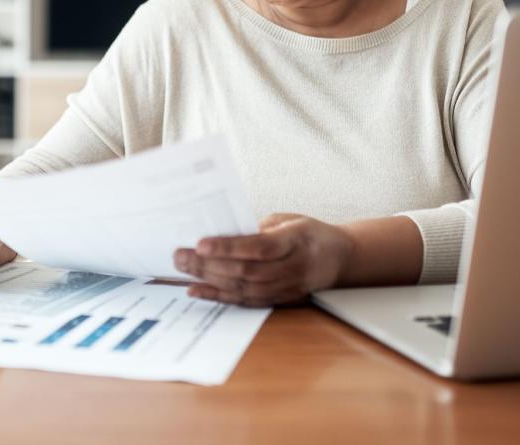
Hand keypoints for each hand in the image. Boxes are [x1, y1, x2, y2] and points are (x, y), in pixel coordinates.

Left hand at [173, 213, 351, 306]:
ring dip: (208, 280)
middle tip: (180, 255)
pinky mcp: (278, 300)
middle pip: (246, 270)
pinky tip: (196, 289)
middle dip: (208, 264)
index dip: (229, 247)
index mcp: (297, 240)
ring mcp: (286, 288)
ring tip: (182, 269)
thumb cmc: (309, 232)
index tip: (200, 243)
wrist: (340, 258)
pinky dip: (218, 296)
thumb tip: (221, 234)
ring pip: (243, 288)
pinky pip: (244, 301)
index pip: (259, 247)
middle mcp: (293, 267)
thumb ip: (258, 228)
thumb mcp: (288, 219)